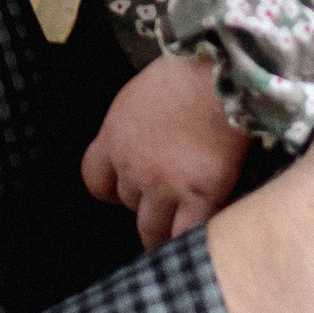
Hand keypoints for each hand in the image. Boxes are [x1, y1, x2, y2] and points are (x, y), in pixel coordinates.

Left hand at [83, 52, 250, 248]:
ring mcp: (164, 186)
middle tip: (162, 206)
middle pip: (128, 203)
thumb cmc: (187, 72)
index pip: (94, 179)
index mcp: (114, 138)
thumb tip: (147, 136)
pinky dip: (190, 238)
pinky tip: (199, 240)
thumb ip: (135, 124)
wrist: (219, 78)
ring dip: (162, 233)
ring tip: (175, 237)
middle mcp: (132, 167)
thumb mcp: (142, 94)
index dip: (109, 189)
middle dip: (144, 205)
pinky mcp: (198, 196)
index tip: (121, 191)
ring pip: (152, 228)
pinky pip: (188, 232)